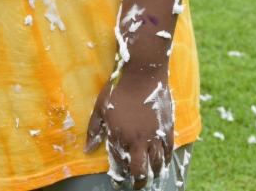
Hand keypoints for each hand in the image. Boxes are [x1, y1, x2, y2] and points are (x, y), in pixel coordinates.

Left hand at [86, 65, 174, 189]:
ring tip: (150, 177)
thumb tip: (87, 149)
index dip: (119, 176)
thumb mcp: (100, 108)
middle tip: (136, 185)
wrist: (142, 76)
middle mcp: (137, 140)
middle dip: (138, 181)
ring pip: (156, 164)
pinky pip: (168, 152)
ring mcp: (154, 136)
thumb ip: (94, 130)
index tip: (118, 183)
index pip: (119, 163)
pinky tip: (163, 164)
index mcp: (119, 135)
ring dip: (153, 173)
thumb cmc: (117, 90)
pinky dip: (166, 161)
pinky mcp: (167, 130)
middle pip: (139, 170)